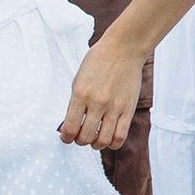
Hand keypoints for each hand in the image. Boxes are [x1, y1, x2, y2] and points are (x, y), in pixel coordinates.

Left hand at [62, 34, 144, 152]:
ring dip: (96, 145)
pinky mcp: (128, 109)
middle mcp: (97, 103)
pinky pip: (121, 136)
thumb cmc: (98, 62)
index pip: (70, 128)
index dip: (66, 138)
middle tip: (80, 137)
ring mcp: (114, 107)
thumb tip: (69, 126)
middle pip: (85, 137)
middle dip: (80, 141)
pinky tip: (108, 138)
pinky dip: (113, 143)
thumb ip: (74, 103)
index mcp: (80, 94)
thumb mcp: (79, 80)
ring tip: (94, 139)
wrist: (123, 49)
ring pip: (103, 140)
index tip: (66, 137)